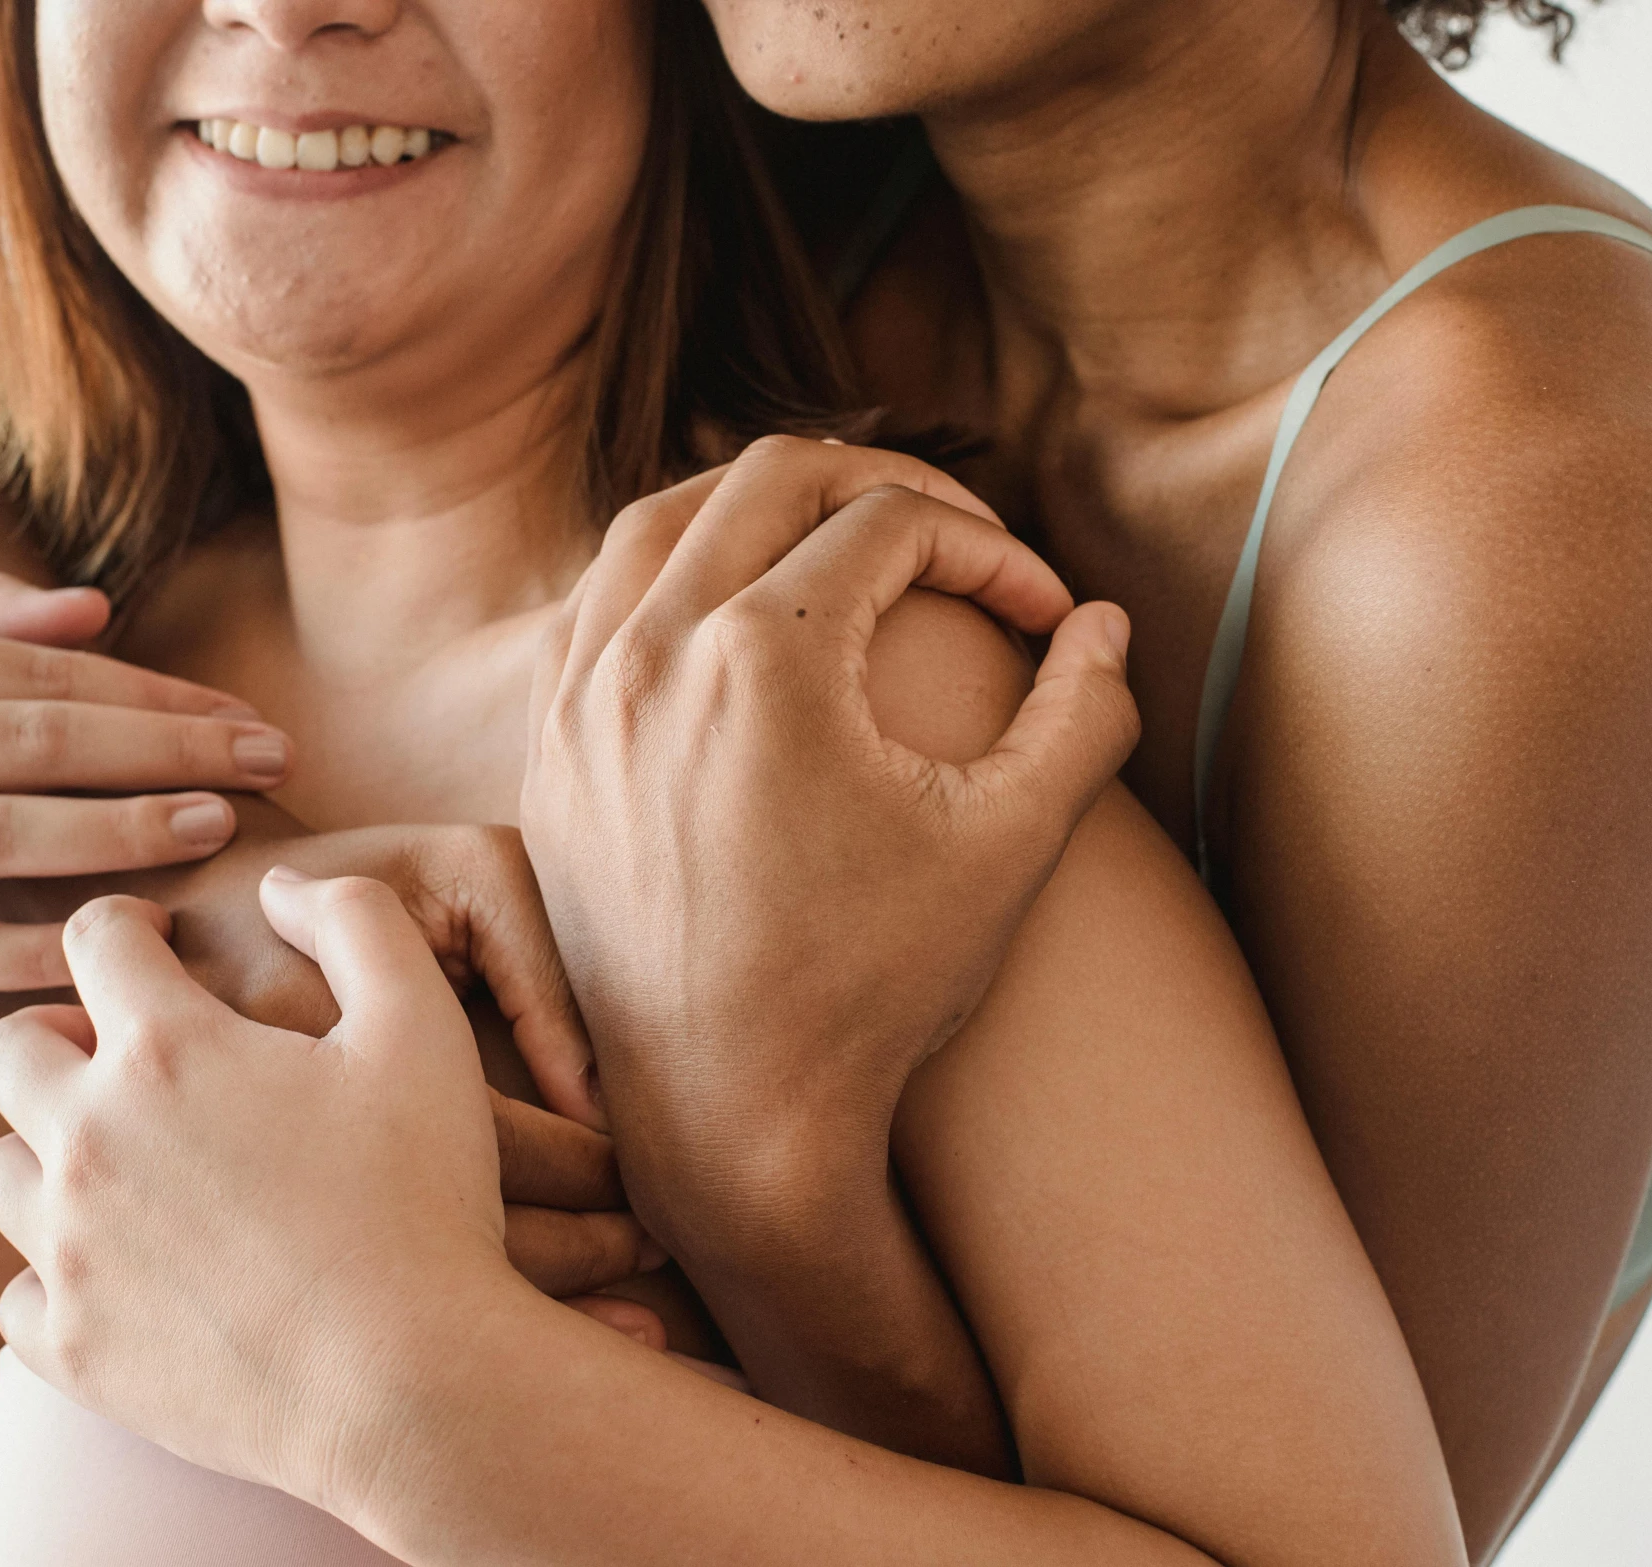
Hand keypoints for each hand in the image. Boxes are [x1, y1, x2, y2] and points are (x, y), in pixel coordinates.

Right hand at [0, 573, 289, 1012]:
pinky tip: (136, 934)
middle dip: (167, 752)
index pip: (44, 675)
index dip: (158, 698)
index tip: (249, 720)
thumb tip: (96, 607)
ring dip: (123, 833)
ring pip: (3, 837)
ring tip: (219, 826)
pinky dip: (47, 948)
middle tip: (270, 763)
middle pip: (37, 744)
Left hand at [0, 802, 639, 1289]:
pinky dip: (55, 1275)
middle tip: (127, 1057)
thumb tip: (283, 882)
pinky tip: (125, 1270)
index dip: (127, 926)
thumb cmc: (423, 1198)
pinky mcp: (71, 1348)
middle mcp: (89, 1139)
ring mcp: (68, 1250)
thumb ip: (359, 921)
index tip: (158, 946)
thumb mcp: (421, 1029)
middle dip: (59, 1034)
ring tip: (127, 1167)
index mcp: (167, 1049)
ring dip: (47, 1152)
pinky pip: (15, 1295)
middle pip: (8, 1050)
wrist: (409, 1381)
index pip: (95, 939)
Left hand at [520, 437, 1139, 1246]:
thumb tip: (1102, 622)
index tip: (1043, 617)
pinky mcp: (549, 751)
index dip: (992, 551)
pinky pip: (593, 601)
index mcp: (767, 655)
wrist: (732, 1120)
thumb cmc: (875, 989)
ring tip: (845, 539)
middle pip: (772, 477)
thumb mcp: (1010, 845)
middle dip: (886, 484)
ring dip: (761, 503)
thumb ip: (1082, 715)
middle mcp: (655, 653)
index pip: (894, 525)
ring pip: (661, 518)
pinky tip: (726, 608)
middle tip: (958, 537)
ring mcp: (583, 699)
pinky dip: (667, 570)